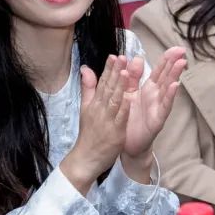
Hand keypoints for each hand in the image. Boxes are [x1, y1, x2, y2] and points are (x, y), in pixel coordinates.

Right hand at [61, 56, 130, 192]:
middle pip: (108, 88)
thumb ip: (88, 88)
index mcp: (94, 103)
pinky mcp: (114, 131)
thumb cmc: (89, 133)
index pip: (102, 83)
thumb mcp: (85, 108)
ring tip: (125, 72)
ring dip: (120, 87)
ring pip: (114, 101)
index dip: (108, 69)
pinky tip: (129, 98)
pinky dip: (124, 107)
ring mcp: (107, 120)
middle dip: (115, 72)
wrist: (85, 158)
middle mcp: (99, 109)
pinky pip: (120, 118)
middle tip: (121, 57)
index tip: (114, 55)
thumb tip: (85, 68)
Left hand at [122, 47, 187, 159]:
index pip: (160, 70)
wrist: (127, 144)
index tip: (176, 47)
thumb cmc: (129, 118)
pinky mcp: (157, 120)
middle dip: (174, 63)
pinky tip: (174, 86)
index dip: (167, 59)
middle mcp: (156, 96)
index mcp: (148, 88)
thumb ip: (132, 77)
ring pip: (168, 88)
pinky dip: (169, 96)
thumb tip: (138, 57)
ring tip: (181, 63)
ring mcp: (158, 107)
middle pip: (166, 76)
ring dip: (174, 75)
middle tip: (182, 51)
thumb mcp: (128, 93)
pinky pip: (164, 106)